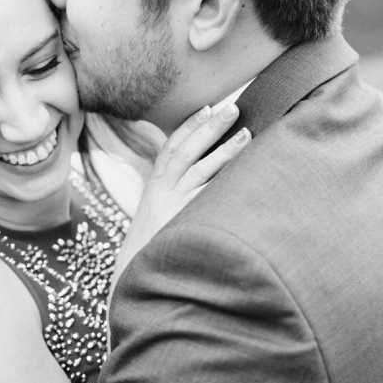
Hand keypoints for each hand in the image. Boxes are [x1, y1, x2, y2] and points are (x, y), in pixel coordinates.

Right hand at [111, 102, 249, 292]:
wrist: (135, 275)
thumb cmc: (152, 245)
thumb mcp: (157, 213)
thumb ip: (174, 193)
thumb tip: (200, 176)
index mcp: (155, 185)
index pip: (171, 146)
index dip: (189, 125)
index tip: (207, 107)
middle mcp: (162, 190)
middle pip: (186, 150)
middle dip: (209, 126)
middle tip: (233, 107)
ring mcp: (174, 205)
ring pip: (199, 169)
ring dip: (224, 149)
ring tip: (247, 133)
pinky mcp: (185, 220)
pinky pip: (209, 196)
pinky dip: (226, 180)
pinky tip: (245, 170)